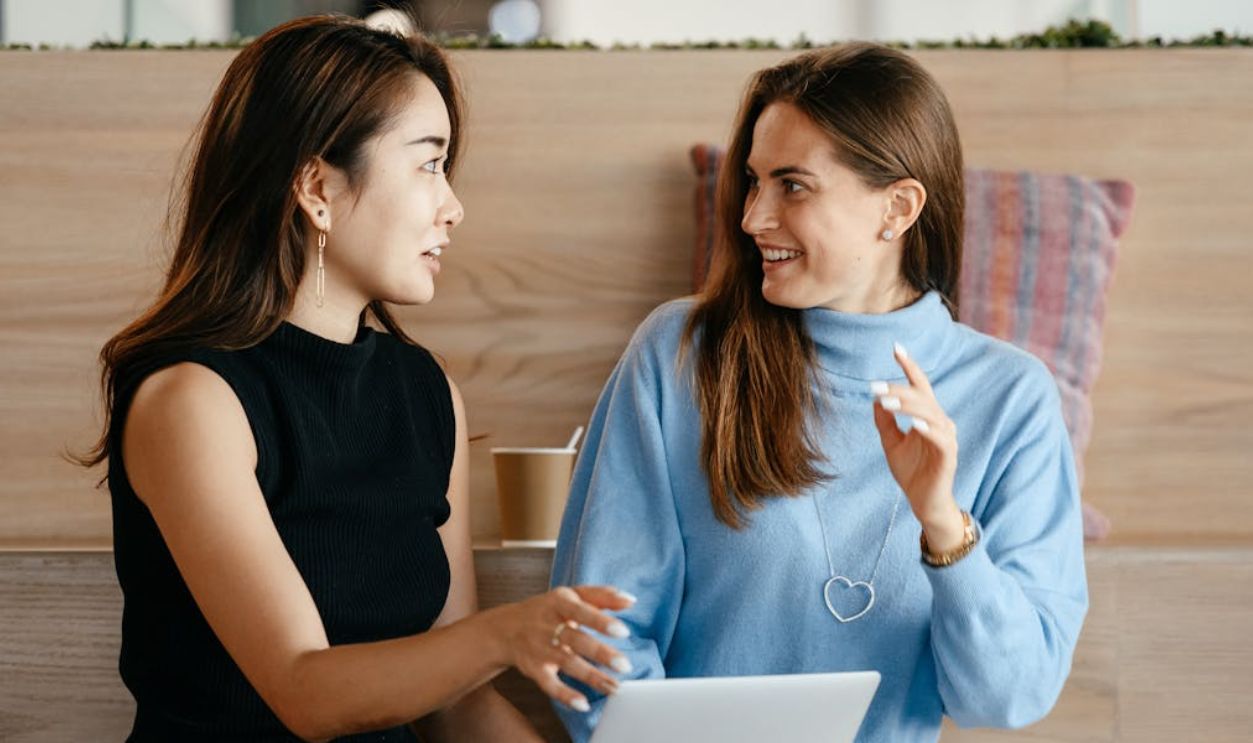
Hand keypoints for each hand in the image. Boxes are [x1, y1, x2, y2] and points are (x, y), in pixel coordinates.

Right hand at [488, 585, 634, 712]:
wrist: (505, 629)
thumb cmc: (547, 610)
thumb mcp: (570, 596)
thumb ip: (600, 596)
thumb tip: (630, 600)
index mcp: (559, 603)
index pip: (581, 611)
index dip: (601, 621)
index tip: (623, 631)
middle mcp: (548, 626)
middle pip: (576, 640)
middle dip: (600, 653)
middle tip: (625, 665)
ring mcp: (540, 649)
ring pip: (567, 664)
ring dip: (592, 677)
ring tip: (614, 687)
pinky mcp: (534, 670)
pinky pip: (549, 685)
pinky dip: (565, 696)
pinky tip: (583, 704)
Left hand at [870, 343, 964, 551]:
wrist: (923, 502)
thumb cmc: (911, 472)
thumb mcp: (891, 443)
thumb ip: (885, 422)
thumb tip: (875, 399)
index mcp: (927, 416)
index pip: (920, 386)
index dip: (909, 367)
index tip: (896, 348)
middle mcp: (940, 422)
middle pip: (922, 397)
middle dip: (899, 390)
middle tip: (876, 387)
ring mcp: (946, 438)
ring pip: (931, 413)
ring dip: (909, 406)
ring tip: (887, 402)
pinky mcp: (949, 456)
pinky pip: (941, 438)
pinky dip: (928, 429)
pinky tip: (914, 424)